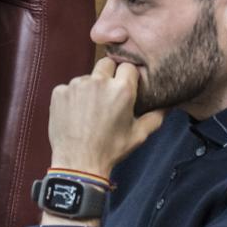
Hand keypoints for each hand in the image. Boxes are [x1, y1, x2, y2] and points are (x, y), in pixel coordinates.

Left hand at [47, 58, 168, 176]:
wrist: (78, 163)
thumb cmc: (110, 150)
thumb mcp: (138, 135)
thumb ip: (155, 117)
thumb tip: (167, 106)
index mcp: (121, 90)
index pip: (128, 67)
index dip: (127, 76)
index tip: (125, 86)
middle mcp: (98, 81)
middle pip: (106, 64)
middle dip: (109, 74)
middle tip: (107, 95)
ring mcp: (76, 85)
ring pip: (87, 77)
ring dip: (90, 88)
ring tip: (89, 110)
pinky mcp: (59, 92)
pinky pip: (69, 88)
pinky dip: (72, 97)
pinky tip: (75, 114)